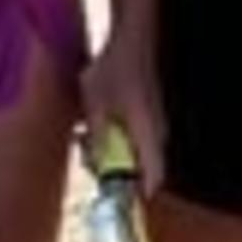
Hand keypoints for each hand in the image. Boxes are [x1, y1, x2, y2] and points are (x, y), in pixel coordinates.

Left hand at [83, 37, 166, 195]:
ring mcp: (154, 125)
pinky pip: (132, 139)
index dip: (137, 193)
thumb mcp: (95, 103)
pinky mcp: (147, 117)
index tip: (118, 200)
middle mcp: (156, 133)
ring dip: (109, 153)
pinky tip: (93, 123)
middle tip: (86, 158)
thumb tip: (98, 163)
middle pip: (141, 170)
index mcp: (147, 132)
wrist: (130, 41)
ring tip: (84, 137)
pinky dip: (113, 139)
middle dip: (112, 171)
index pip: (153, 176)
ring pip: (135, 154)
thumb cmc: (112, 69)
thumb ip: (97, 135)